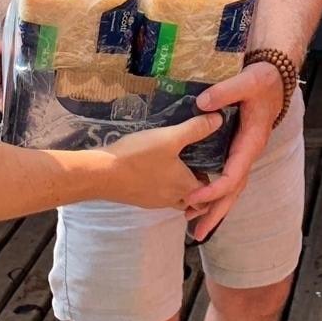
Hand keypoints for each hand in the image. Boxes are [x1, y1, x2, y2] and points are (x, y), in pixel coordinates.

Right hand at [96, 113, 220, 210]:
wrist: (101, 174)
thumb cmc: (139, 156)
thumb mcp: (170, 137)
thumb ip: (196, 129)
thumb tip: (220, 118)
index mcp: (185, 187)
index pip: (210, 192)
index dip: (216, 181)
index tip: (216, 164)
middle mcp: (172, 199)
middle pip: (194, 198)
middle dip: (199, 187)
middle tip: (200, 165)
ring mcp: (154, 202)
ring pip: (176, 199)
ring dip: (181, 188)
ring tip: (180, 166)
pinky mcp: (139, 199)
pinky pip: (159, 196)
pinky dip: (164, 187)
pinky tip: (157, 169)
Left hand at [183, 61, 285, 238]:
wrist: (273, 80)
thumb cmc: (262, 82)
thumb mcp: (247, 81)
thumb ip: (226, 91)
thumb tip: (202, 104)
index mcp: (251, 143)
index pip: (233, 175)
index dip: (214, 189)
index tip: (193, 197)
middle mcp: (248, 154)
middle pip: (233, 192)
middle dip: (216, 213)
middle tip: (197, 233)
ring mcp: (243, 154)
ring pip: (231, 189)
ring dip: (215, 209)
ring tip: (195, 227)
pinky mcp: (236, 151)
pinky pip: (227, 178)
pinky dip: (215, 194)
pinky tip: (199, 202)